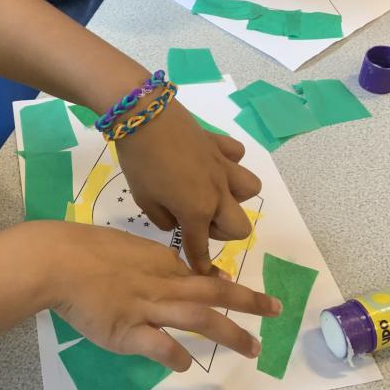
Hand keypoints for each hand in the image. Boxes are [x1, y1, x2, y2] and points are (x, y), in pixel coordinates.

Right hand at [30, 221, 280, 370]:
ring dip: (229, 332)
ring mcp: (147, 307)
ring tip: (252, 348)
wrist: (57, 259)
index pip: (200, 276)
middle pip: (213, 293)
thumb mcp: (127, 247)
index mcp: (160, 262)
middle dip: (248, 301)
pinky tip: (186, 364)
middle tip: (276, 310)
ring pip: (198, 318)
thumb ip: (153, 261)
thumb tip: (176, 270)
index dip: (224, 287)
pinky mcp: (127, 331)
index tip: (235, 292)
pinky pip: (160, 345)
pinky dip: (176, 355)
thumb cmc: (86, 249)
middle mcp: (161, 284)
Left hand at [116, 100, 261, 274]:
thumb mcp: (143, 198)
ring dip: (233, 197)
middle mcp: (217, 192)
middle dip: (220, 232)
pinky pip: (237, 157)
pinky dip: (229, 162)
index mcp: (197, 210)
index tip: (201, 274)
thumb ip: (162, 218)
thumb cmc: (139, 161)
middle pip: (239, 227)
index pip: (201, 245)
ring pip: (250, 190)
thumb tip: (175, 220)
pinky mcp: (219, 143)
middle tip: (197, 221)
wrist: (144, 115)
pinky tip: (210, 163)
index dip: (200, 263)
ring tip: (210, 192)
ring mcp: (222, 166)